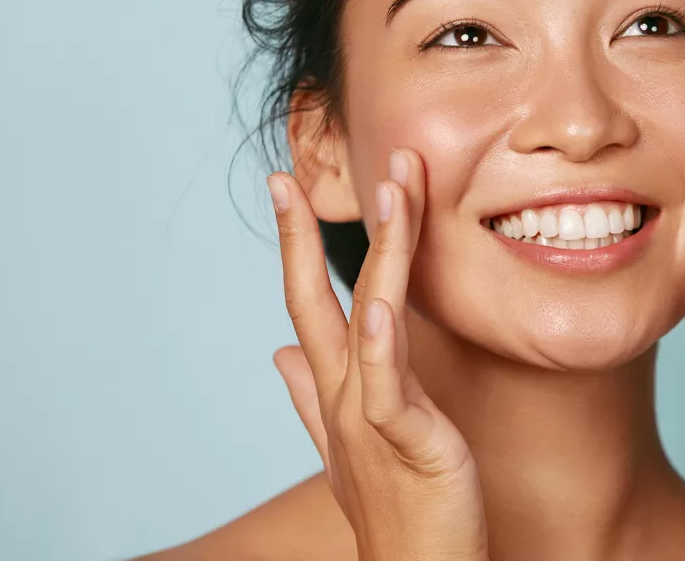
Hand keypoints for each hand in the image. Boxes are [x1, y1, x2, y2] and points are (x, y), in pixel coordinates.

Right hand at [267, 148, 488, 560]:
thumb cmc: (395, 510)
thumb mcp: (351, 443)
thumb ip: (312, 396)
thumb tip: (278, 354)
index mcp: (337, 389)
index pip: (309, 303)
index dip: (294, 245)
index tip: (284, 188)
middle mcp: (345, 396)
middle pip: (320, 300)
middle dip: (303, 235)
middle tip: (290, 174)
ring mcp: (370, 417)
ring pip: (369, 318)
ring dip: (380, 250)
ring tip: (391, 188)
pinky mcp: (406, 441)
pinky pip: (389, 385)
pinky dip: (381, 345)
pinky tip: (379, 307)